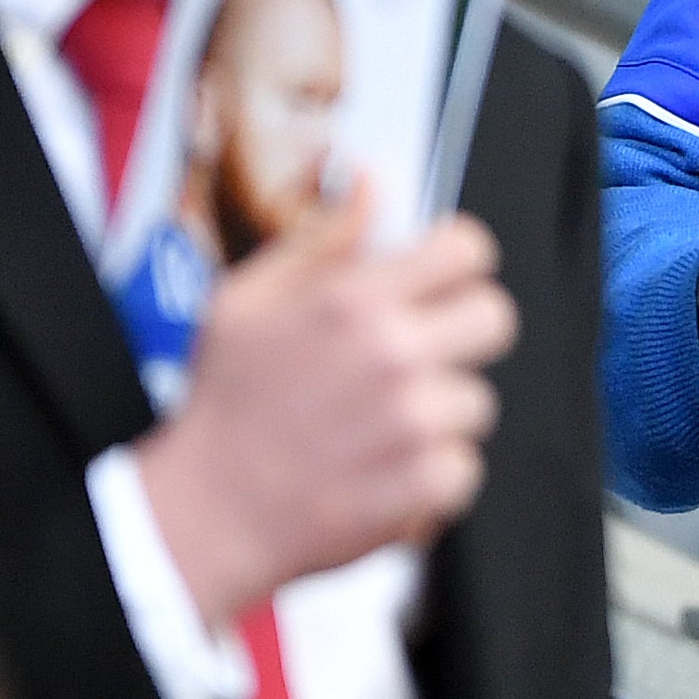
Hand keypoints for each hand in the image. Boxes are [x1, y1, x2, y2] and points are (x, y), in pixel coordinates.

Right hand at [136, 183, 518, 629]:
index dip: (456, 262)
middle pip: (495, 316)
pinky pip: (468, 462)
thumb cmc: (224, 404)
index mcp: (354, 300)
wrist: (203, 515)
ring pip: (478, 398)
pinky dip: (432, 474)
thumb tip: (371, 183)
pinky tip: (383, 468)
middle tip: (418, 356)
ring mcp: (415, 421)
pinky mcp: (427, 482)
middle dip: (461, 333)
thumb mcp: (248, 302)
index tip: (437, 283)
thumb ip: (323, 239)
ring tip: (379, 425)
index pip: (468, 249)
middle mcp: (394, 354)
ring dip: (438, 413)